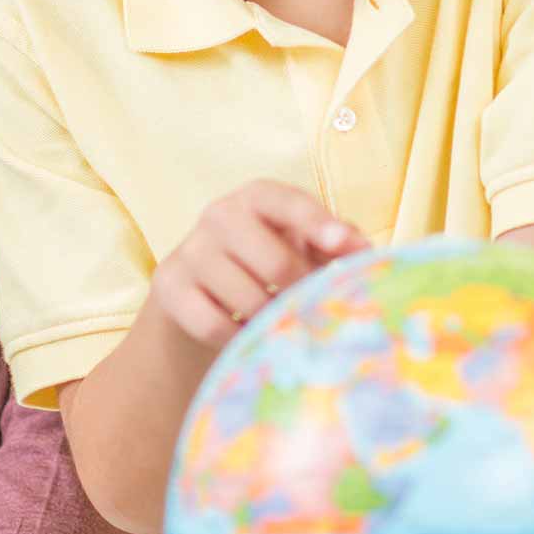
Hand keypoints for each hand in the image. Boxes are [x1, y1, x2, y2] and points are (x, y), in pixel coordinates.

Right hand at [147, 180, 368, 350]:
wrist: (200, 290)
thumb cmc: (268, 260)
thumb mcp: (302, 243)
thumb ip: (336, 242)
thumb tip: (365, 252)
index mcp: (258, 196)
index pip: (288, 203)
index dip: (318, 224)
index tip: (344, 245)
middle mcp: (220, 214)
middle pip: (274, 262)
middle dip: (301, 292)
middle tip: (312, 307)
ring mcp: (191, 250)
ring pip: (246, 299)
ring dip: (271, 318)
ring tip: (279, 320)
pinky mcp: (169, 286)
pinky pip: (214, 324)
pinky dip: (237, 337)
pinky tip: (246, 333)